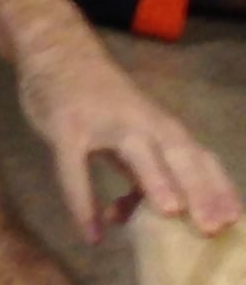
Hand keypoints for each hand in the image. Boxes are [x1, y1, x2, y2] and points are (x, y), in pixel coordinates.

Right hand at [17, 33, 245, 240]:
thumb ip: (141, 174)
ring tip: (170, 211)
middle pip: (177, 152)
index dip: (218, 188)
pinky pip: (75, 166)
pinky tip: (92, 234)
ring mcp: (103, 121)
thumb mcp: (128, 135)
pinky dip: (82, 200)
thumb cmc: (99, 99)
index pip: (199, 157)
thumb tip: (142, 220)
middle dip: (198, 188)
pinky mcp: (66, 126)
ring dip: (155, 176)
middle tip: (212, 227)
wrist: (57, 49)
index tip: (234, 222)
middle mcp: (141, 121)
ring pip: (135, 148)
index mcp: (161, 125)